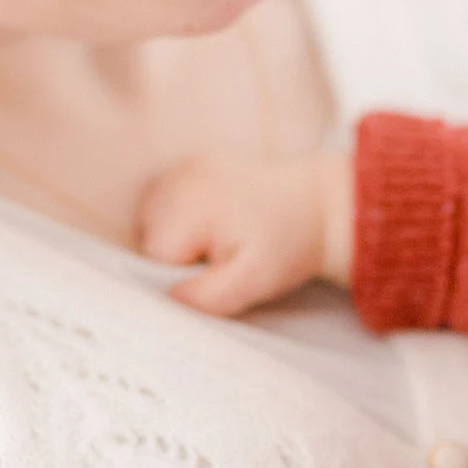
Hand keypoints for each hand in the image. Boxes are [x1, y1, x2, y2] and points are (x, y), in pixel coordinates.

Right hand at [137, 150, 352, 314]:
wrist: (319, 206)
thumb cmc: (287, 245)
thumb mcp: (253, 280)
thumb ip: (209, 296)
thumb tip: (169, 300)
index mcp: (186, 205)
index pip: (153, 259)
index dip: (184, 276)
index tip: (219, 270)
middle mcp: (177, 179)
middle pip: (149, 239)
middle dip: (180, 256)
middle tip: (226, 253)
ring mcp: (182, 168)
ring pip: (154, 223)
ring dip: (179, 238)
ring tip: (223, 237)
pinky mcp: (190, 166)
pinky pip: (166, 203)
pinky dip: (183, 218)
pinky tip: (215, 222)